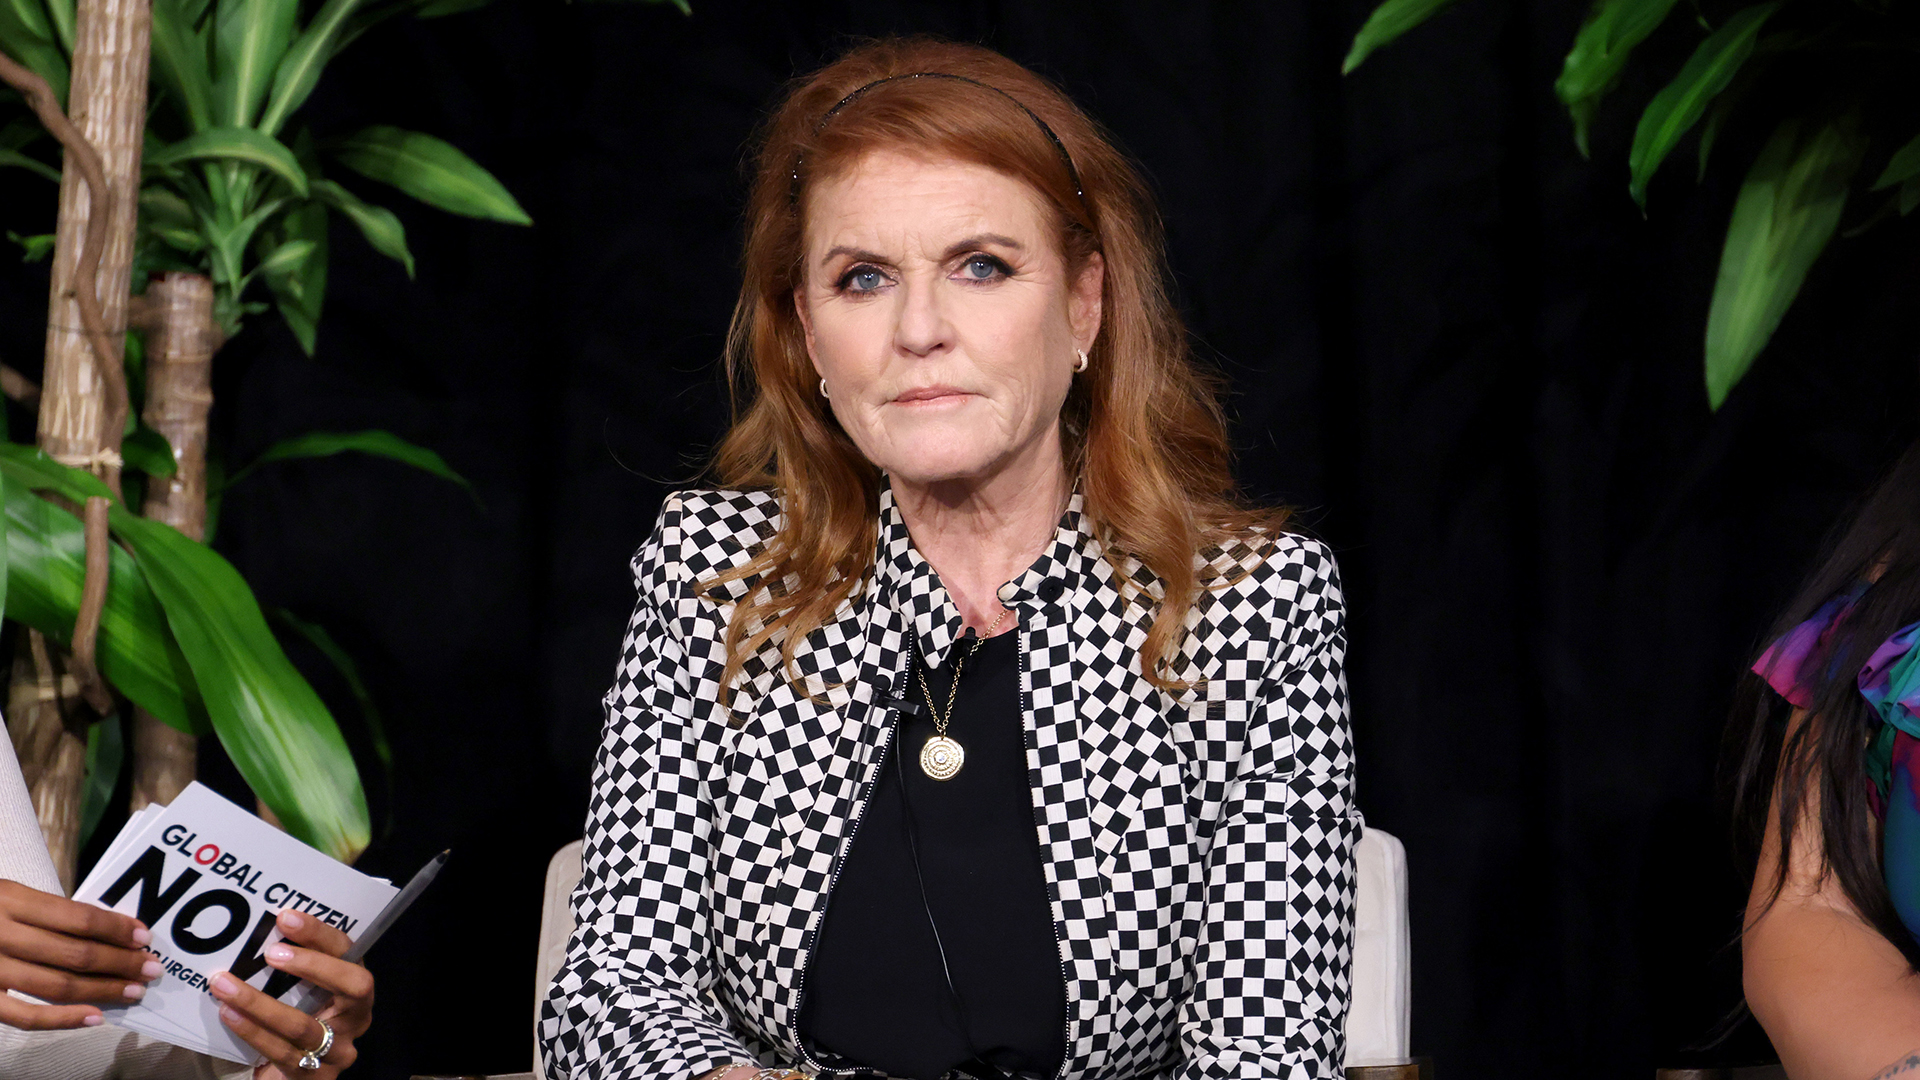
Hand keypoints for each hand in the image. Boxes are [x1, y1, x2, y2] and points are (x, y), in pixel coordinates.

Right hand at [0, 878, 160, 1028]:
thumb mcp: (9, 895)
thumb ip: (49, 911)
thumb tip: (111, 931)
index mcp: (10, 899)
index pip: (78, 918)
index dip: (118, 929)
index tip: (144, 937)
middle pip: (75, 954)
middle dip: (121, 963)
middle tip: (151, 968)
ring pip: (57, 986)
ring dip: (103, 990)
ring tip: (134, 991)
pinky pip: (25, 1017)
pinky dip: (64, 1020)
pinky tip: (95, 1017)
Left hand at [209, 909, 372, 1078]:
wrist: (291, 1079)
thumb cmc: (295, 1026)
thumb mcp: (302, 996)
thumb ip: (293, 972)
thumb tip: (255, 933)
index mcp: (356, 990)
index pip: (350, 954)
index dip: (321, 935)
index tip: (286, 918)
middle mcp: (357, 1019)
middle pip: (354, 986)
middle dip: (314, 965)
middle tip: (271, 952)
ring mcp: (338, 1051)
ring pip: (303, 1025)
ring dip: (260, 1002)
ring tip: (224, 983)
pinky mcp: (313, 1077)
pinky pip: (281, 1052)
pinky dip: (251, 1030)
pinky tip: (228, 1013)